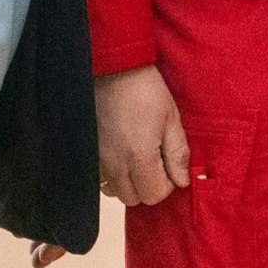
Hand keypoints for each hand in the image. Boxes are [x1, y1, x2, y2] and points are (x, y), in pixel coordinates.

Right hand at [95, 65, 193, 205]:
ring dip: (128, 182)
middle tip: (156, 162)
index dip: (167, 185)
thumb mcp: (171, 119)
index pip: (154, 195)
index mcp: (139, 156)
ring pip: (113, 191)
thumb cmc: (145, 90)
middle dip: (148, 186)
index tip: (169, 166)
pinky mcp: (85, 151)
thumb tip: (182, 181)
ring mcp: (95, 158)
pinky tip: (120, 154)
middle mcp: (113, 163)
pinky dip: (111, 174)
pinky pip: (98, 177)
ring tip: (137, 158)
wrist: (112, 68)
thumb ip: (177, 154)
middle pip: (133, 198)